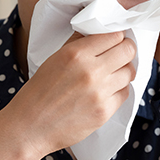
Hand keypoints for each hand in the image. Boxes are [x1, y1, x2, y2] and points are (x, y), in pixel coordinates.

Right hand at [16, 31, 135, 154]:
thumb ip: (78, 43)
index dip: (117, 36)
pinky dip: (118, 91)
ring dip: (123, 71)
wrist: (30, 127)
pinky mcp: (104, 112)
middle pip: (128, 51)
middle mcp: (90, 71)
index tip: (114, 41)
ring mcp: (99, 93)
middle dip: (126, 51)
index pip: (114, 35)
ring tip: (111, 75)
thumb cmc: (39, 92)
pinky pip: (124, 93)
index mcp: (76, 54)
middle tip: (119, 55)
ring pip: (129, 72)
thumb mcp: (54, 59)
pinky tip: (105, 92)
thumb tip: (100, 32)